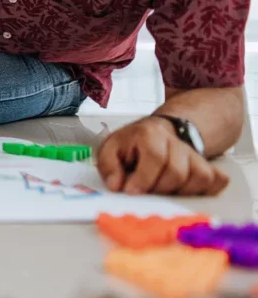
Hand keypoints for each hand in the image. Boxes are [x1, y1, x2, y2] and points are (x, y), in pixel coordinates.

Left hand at [96, 117, 228, 195]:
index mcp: (150, 134)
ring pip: (200, 178)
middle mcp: (176, 142)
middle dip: (158, 188)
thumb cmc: (132, 144)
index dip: (143, 179)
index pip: (155, 157)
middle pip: (177, 172)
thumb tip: (116, 186)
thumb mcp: (111, 148)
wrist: (155, 133)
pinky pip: (216, 181)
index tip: (132, 191)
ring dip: (180, 191)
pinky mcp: (208, 166)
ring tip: (163, 189)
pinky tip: (185, 191)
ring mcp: (195, 155)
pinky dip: (204, 190)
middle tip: (146, 190)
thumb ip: (109, 166)